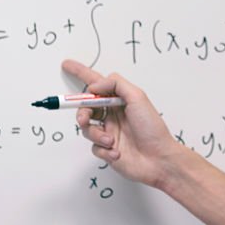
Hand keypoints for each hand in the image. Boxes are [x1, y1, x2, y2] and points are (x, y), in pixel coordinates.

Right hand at [61, 59, 182, 188]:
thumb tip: (94, 86)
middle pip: (87, 107)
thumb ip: (116, 85)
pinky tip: (117, 152)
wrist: (158, 160)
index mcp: (120, 100)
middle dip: (82, 112)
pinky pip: (94, 147)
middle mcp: (113, 114)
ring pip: (87, 128)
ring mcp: (109, 132)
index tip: (66, 64)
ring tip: (110, 140)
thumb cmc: (151, 128)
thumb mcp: (137, 98)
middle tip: (85, 119)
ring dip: (95, 134)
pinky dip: (103, 150)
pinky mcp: (107, 150)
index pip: (97, 84)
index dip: (81, 73)